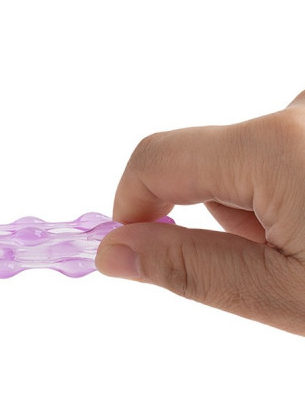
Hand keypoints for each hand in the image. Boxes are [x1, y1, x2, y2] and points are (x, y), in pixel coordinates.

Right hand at [95, 90, 304, 335]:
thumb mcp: (284, 292)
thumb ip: (191, 266)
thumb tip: (115, 251)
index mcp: (272, 144)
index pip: (155, 160)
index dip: (132, 210)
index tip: (138, 252)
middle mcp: (297, 110)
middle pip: (205, 162)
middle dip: (220, 217)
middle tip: (279, 265)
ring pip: (246, 160)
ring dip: (260, 205)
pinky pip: (281, 149)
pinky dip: (289, 187)